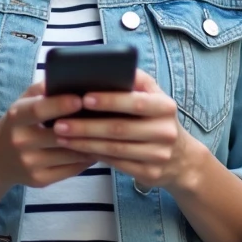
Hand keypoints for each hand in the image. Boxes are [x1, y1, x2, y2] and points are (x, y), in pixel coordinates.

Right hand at [0, 81, 97, 191]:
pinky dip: (87, 159)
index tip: (81, 98)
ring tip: (108, 132)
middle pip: (58, 135)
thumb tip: (73, 77)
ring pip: (69, 154)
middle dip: (84, 126)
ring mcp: (30, 163)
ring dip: (91, 144)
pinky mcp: (39, 180)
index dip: (60, 105)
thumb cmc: (17, 123)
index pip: (38, 110)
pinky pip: (71, 169)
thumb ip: (43, 90)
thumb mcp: (22, 102)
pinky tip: (97, 149)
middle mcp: (20, 141)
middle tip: (107, 116)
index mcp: (16, 117)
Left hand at [50, 70, 202, 190]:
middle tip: (60, 123)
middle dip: (86, 126)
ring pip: (114, 149)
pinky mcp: (150, 173)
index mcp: (165, 106)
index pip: (135, 102)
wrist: (182, 158)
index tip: (84, 97)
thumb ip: (134, 81)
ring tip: (62, 136)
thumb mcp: (153, 95)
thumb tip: (104, 68)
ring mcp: (159, 155)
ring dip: (84, 143)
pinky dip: (94, 155)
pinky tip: (76, 149)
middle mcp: (165, 131)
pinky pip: (116, 163)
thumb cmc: (156, 118)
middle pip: (120, 129)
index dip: (109, 100)